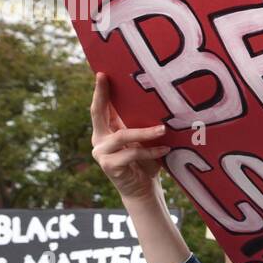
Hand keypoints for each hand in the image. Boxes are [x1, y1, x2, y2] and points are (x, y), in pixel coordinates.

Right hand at [90, 73, 168, 202]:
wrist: (143, 190)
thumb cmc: (145, 162)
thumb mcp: (142, 139)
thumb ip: (139, 123)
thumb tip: (154, 100)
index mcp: (105, 130)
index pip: (101, 107)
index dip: (100, 91)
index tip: (102, 73)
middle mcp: (99, 139)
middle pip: (98, 113)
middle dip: (102, 94)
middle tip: (106, 78)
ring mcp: (101, 153)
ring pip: (123, 135)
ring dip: (145, 132)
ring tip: (163, 128)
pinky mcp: (109, 166)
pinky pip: (133, 153)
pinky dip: (150, 151)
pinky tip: (165, 149)